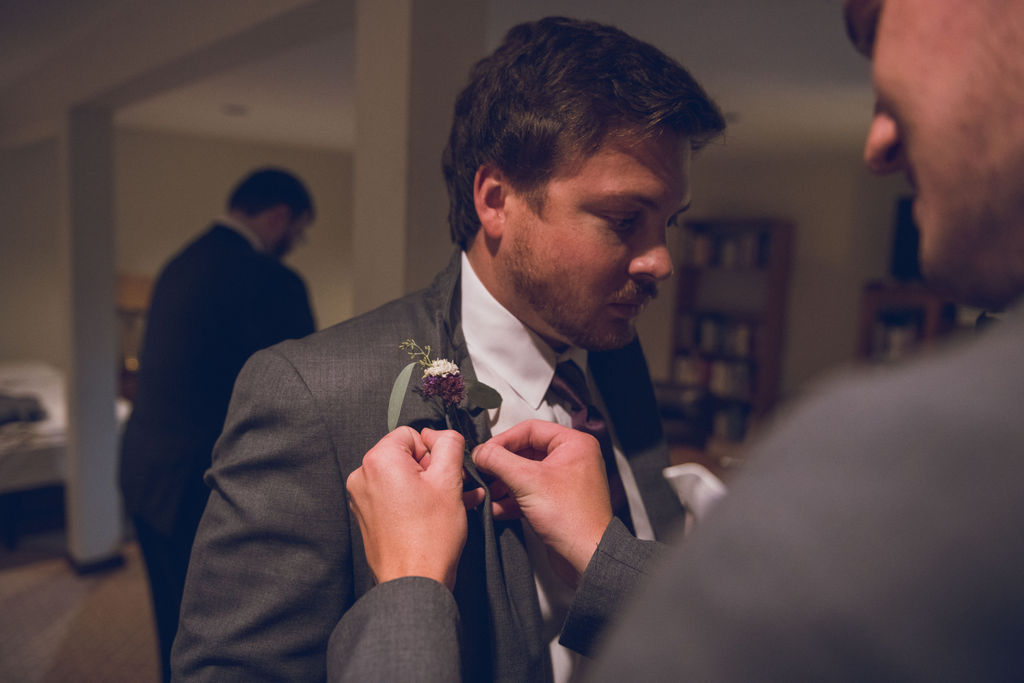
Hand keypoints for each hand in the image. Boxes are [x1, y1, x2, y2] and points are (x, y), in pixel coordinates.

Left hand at [346, 427, 466, 590]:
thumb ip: (449, 444)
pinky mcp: (367, 516)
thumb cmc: (431, 536)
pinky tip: (436, 515)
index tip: (444, 475)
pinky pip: (393, 496)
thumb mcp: (450, 479)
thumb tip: (440, 434)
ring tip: (451, 505)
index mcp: (379, 460)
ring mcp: (362, 498)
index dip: (434, 452)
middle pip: (406, 455)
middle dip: (432, 470)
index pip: (412, 434)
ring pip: (402, 477)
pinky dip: (415, 500)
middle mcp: (363, 475)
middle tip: (451, 491)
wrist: (414, 582)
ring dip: (428, 486)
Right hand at [472, 420, 611, 585]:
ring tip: (486, 492)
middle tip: (482, 472)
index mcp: (574, 444)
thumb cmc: (572, 518)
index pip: (530, 430)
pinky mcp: (558, 504)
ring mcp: (565, 483)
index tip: (484, 452)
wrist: (587, 557)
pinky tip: (495, 509)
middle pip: (526, 452)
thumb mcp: (527, 481)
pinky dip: (512, 500)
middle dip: (501, 465)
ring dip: (503, 484)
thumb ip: (499, 461)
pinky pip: (530, 494)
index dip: (503, 440)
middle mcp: (572, 460)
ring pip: (526, 475)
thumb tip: (480, 451)